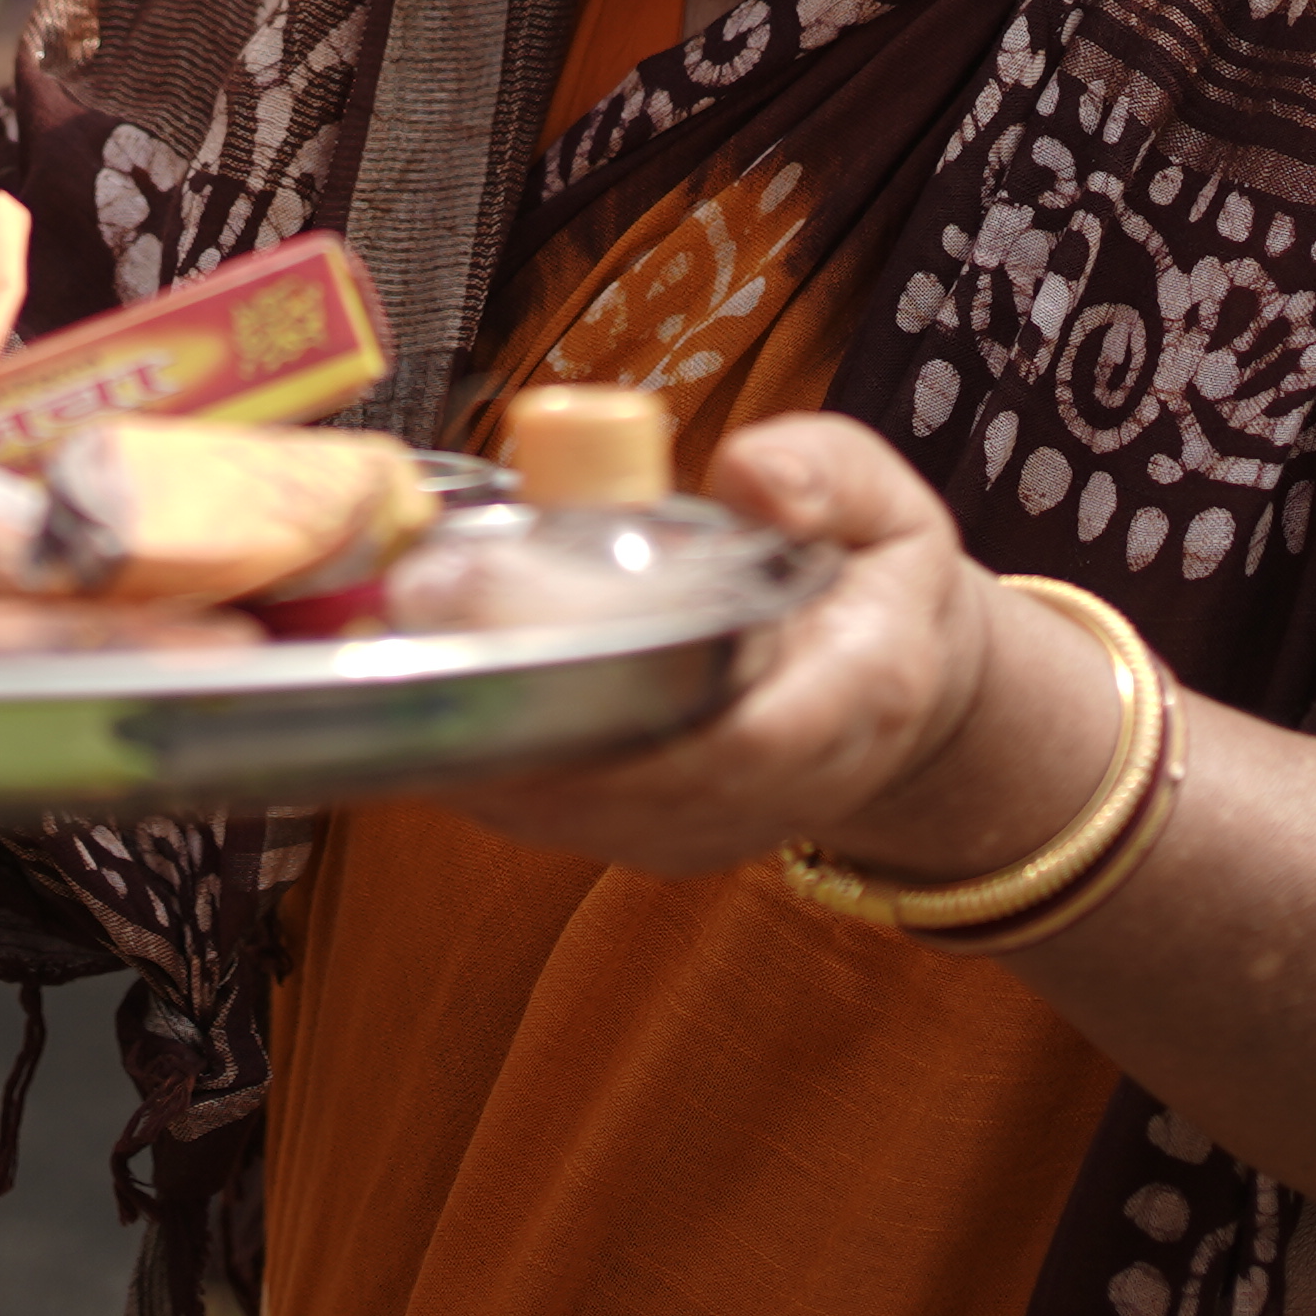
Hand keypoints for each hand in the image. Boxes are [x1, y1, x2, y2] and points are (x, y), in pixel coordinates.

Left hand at [434, 415, 1012, 879]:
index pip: (753, 740)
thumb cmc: (877, 580)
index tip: (536, 647)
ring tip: (415, 649)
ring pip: (585, 817)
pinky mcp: (660, 841)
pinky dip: (494, 771)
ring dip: (492, 749)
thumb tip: (751, 474)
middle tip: (432, 616)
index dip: (642, 714)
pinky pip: (562, 824)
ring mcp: (718, 828)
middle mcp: (787, 786)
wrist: (900, 686)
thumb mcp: (884, 501)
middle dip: (531, 717)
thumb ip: (826, 474)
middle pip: (643, 785)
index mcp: (861, 695)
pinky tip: (435, 700)